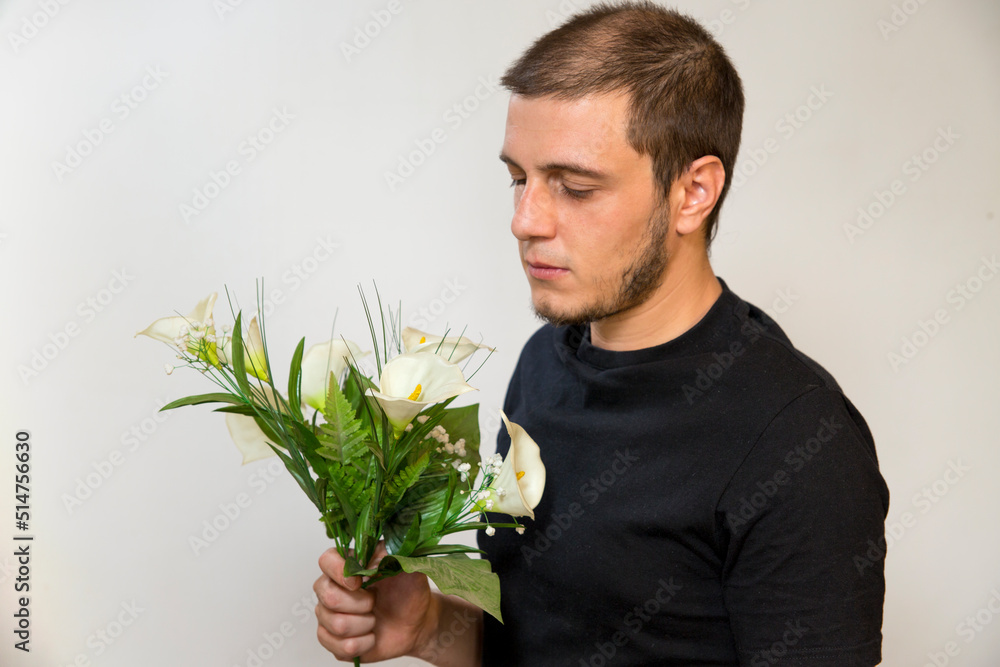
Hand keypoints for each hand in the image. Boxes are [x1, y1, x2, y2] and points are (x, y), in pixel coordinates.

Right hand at [314, 541, 433, 662]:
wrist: (416, 621)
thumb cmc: (408, 591)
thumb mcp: (407, 566)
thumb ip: (390, 554)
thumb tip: (372, 559)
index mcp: (347, 565)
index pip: (326, 561)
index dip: (339, 572)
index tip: (359, 581)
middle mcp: (332, 588)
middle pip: (328, 597)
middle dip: (360, 603)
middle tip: (374, 601)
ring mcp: (329, 615)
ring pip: (337, 624)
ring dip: (365, 624)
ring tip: (375, 619)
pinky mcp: (333, 641)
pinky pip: (341, 647)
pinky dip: (364, 643)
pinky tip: (371, 636)